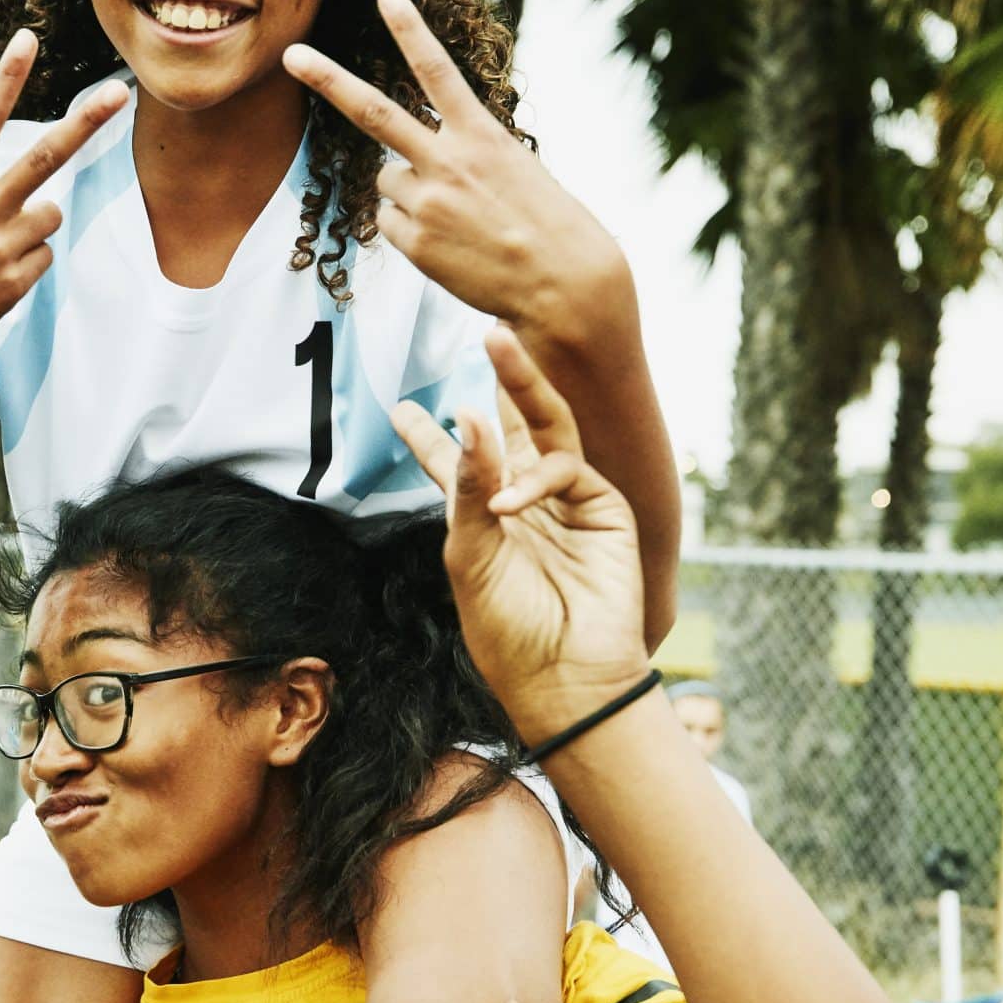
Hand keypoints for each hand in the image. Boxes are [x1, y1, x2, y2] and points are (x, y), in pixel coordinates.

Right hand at [0, 33, 128, 382]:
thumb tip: (29, 184)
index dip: (8, 76)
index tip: (28, 37)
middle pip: (44, 156)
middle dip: (86, 122)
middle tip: (119, 93)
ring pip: (52, 214)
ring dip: (35, 224)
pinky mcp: (11, 284)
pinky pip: (43, 257)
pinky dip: (26, 262)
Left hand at [283, 0, 631, 329]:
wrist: (564, 283)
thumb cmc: (548, 224)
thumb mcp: (515, 168)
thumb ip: (464, 153)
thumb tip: (407, 167)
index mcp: (482, 134)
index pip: (438, 70)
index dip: (410, 30)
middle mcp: (449, 161)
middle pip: (374, 112)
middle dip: (327, 80)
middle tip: (291, 55)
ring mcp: (428, 203)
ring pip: (385, 179)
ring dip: (405, 189)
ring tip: (453, 215)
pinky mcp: (415, 243)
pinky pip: (389, 224)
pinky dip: (409, 230)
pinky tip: (447, 245)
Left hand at [392, 326, 648, 746]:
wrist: (567, 676)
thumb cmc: (509, 630)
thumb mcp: (470, 557)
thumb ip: (468, 487)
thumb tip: (469, 416)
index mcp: (481, 518)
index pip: (453, 464)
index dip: (428, 435)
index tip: (399, 407)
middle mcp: (524, 501)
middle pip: (507, 426)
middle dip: (495, 379)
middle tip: (482, 326)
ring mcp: (566, 501)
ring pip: (547, 425)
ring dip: (522, 382)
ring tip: (497, 338)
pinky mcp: (602, 507)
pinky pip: (566, 468)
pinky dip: (534, 478)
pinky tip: (510, 503)